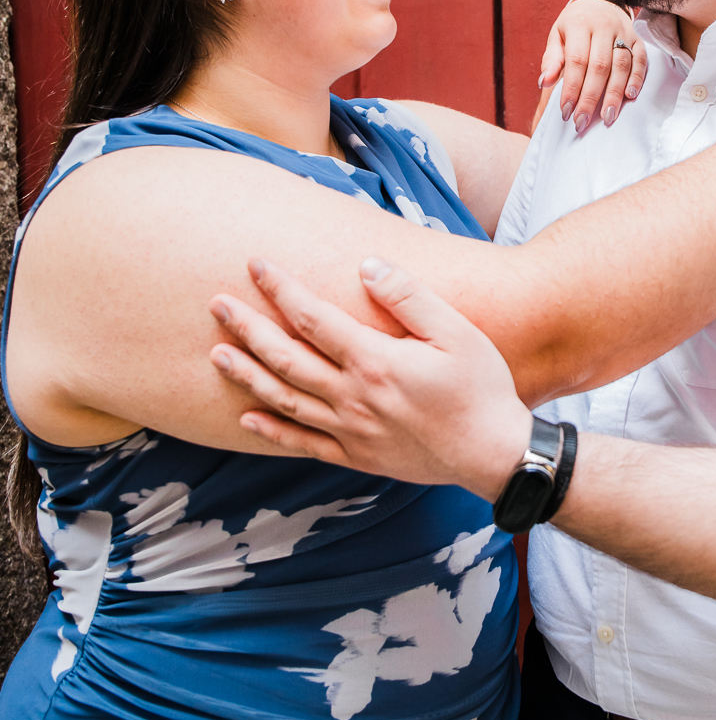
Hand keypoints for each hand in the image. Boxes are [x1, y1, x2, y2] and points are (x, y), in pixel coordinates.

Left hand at [209, 257, 532, 499]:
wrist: (494, 455)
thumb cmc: (482, 388)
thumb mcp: (457, 331)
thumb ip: (409, 296)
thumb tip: (366, 266)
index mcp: (376, 361)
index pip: (313, 317)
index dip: (281, 289)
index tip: (255, 264)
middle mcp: (353, 397)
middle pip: (286, 358)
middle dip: (247, 327)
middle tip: (216, 304)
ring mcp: (351, 430)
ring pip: (285, 399)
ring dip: (247, 375)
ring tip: (216, 354)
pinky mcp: (356, 455)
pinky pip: (302, 443)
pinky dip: (271, 431)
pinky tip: (246, 418)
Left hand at [538, 0, 647, 133]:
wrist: (602, 1)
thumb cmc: (575, 25)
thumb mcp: (557, 35)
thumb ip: (552, 59)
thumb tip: (544, 82)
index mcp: (580, 24)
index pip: (576, 60)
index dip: (572, 88)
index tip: (566, 112)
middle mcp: (604, 26)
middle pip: (599, 66)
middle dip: (590, 97)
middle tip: (582, 121)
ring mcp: (624, 32)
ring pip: (621, 65)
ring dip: (614, 94)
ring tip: (607, 117)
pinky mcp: (639, 39)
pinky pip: (640, 60)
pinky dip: (637, 79)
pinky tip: (630, 96)